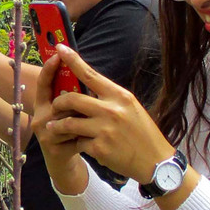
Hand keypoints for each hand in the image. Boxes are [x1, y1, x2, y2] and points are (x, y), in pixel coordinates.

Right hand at [31, 51, 90, 192]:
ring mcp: (45, 134)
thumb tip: (85, 71)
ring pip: (68, 118)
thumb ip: (74, 97)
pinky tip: (95, 139)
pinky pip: (75, 135)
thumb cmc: (72, 132)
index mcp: (44, 105)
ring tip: (96, 124)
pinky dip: (88, 136)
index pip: (44, 83)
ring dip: (85, 120)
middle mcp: (40, 117)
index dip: (50, 68)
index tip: (59, 53)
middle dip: (78, 103)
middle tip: (93, 105)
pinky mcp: (53, 148)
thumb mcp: (71, 113)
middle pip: (59, 100)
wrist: (66, 163)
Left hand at [39, 44, 176, 184]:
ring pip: (68, 122)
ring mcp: (104, 130)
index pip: (90, 75)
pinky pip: (77, 142)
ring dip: (58, 125)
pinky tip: (81, 145)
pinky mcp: (99, 148)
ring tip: (54, 127)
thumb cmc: (142, 133)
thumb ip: (109, 99)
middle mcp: (111, 111)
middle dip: (58, 103)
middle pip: (72, 99)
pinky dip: (76, 143)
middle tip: (55, 106)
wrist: (155, 162)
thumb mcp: (130, 108)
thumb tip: (86, 89)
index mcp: (120, 96)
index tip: (59, 47)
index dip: (73, 60)